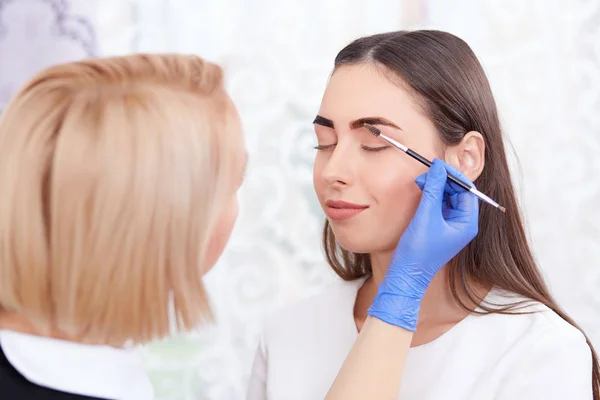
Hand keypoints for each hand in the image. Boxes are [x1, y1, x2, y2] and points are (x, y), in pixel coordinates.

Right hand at [367, 159, 478, 330]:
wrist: (405, 275)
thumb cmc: (418, 251)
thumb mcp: (426, 216)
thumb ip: (433, 189)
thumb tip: (438, 167)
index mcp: (467, 223)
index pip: (466, 190)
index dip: (453, 176)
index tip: (437, 165)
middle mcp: (462, 223)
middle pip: (457, 192)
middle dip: (442, 181)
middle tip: (424, 174)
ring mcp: (449, 226)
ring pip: (446, 197)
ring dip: (434, 188)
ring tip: (419, 183)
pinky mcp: (437, 227)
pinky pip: (437, 205)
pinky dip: (429, 197)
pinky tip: (419, 193)